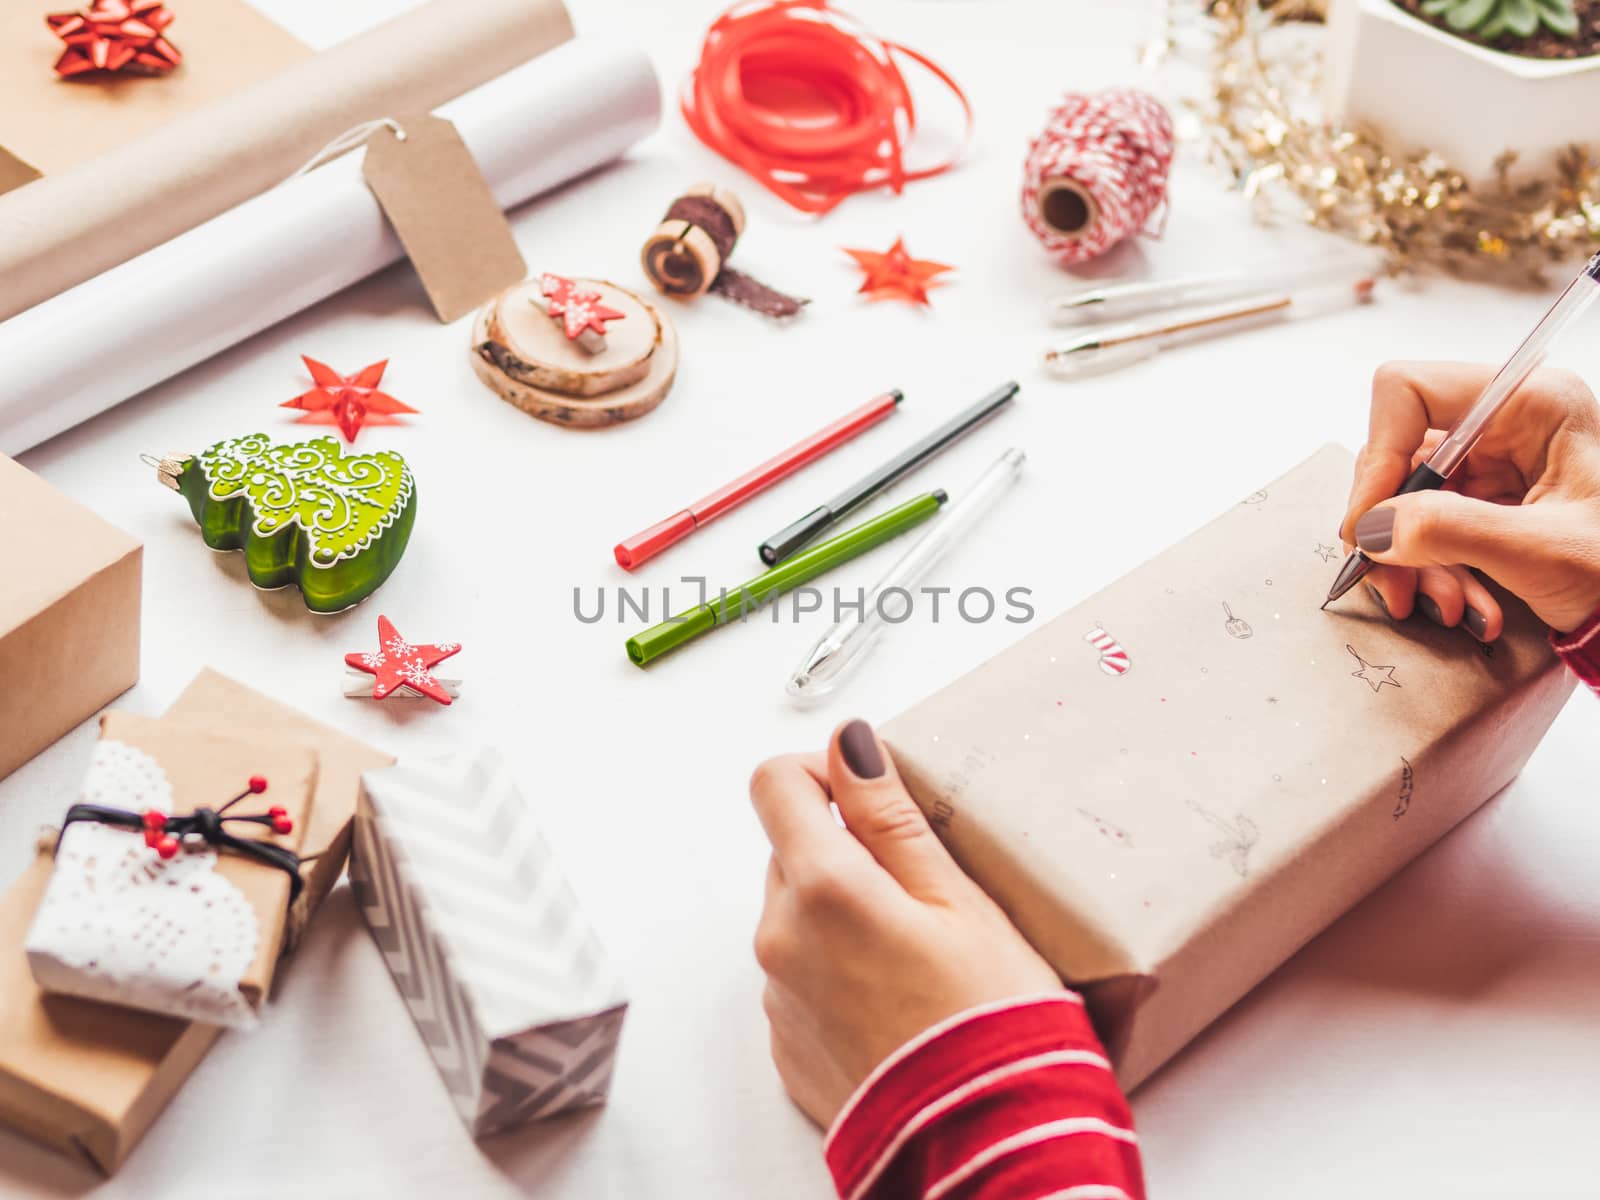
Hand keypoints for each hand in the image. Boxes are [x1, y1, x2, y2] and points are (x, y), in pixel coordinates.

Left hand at [750, 718, 1062, 1127]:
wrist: (988, 1145)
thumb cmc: (990, 1023)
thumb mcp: (957, 899)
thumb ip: (889, 817)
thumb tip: (848, 745)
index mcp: (822, 888)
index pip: (774, 784)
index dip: (820, 772)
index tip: (867, 790)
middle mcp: (781, 939)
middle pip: (789, 852)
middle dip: (844, 851)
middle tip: (922, 887)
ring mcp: (778, 998)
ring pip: (796, 917)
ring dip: (841, 913)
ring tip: (919, 952)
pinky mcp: (789, 1046)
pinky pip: (801, 979)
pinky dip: (839, 971)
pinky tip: (899, 997)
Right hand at [1341, 361, 1599, 635]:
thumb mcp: (1542, 551)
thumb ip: (1451, 532)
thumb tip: (1371, 528)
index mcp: (1530, 402)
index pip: (1408, 393)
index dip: (1378, 455)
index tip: (1368, 523)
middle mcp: (1504, 422)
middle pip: (1400, 456)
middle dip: (1393, 528)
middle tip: (1396, 586)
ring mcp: (1493, 463)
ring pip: (1406, 501)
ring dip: (1414, 562)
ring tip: (1449, 606)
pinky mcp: (1485, 501)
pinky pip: (1427, 528)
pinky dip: (1435, 571)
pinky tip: (1468, 604)